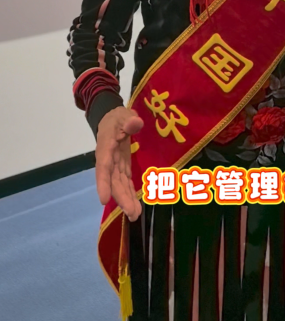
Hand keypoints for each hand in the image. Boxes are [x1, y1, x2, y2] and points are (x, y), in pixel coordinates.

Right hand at [95, 106, 143, 220]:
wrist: (113, 118)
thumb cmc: (117, 117)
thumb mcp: (123, 115)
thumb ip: (129, 120)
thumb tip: (136, 123)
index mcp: (105, 148)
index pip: (103, 168)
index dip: (103, 184)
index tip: (103, 200)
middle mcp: (108, 161)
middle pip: (112, 182)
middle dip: (121, 198)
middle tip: (132, 213)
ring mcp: (114, 165)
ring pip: (118, 185)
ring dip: (126, 200)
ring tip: (135, 215)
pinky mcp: (121, 167)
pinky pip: (124, 182)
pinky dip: (129, 194)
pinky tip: (136, 207)